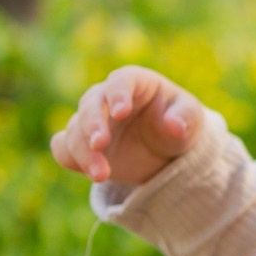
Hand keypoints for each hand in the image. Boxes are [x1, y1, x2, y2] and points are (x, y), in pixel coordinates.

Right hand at [50, 65, 205, 186]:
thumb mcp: (192, 119)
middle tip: (101, 144)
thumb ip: (185, 119)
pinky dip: (69, 158)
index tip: (122, 112)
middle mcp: (107, 98)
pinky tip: (86, 171)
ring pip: (75, 130)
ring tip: (101, 174)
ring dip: (84, 152)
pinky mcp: (82, 145)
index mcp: (135, 82)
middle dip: (93, 124)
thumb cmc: (178, 122)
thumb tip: (174, 126)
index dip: (119, 94)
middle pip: (91, 104)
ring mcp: (92, 121)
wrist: (165, 151)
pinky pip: (63, 148)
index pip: (121, 80)